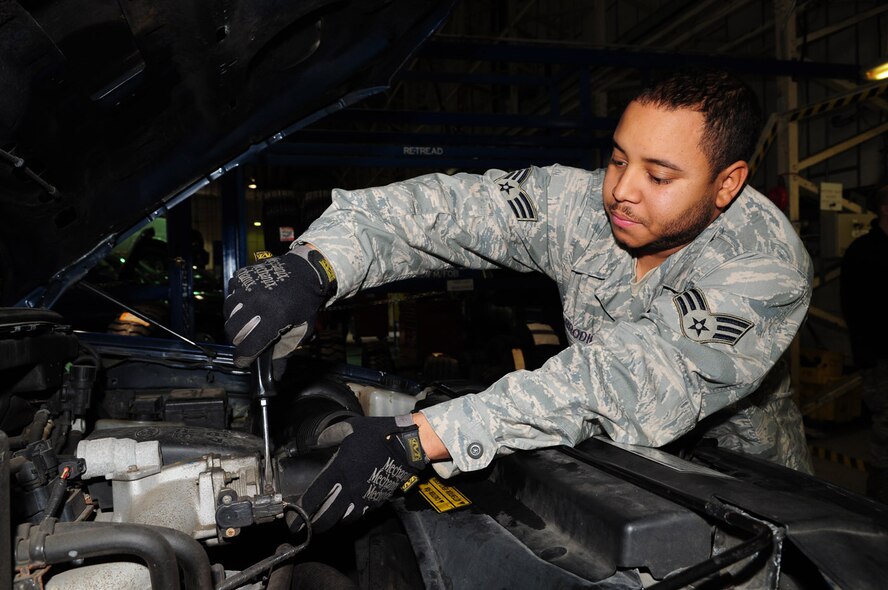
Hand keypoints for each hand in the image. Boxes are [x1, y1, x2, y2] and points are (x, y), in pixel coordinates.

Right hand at [223, 245, 335, 367]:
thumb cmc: (305, 303)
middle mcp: (257, 301)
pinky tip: (248, 303)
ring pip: (228, 312)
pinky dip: (236, 302)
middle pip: (232, 331)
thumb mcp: (301, 330)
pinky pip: (230, 295)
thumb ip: (285, 353)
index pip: (248, 345)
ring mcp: (247, 286)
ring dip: (235, 320)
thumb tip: (275, 375)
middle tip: (248, 340)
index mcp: (274, 317)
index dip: (243, 359)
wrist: (306, 270)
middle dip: (238, 340)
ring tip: (248, 320)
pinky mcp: (242, 276)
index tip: (244, 362)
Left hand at [299, 415, 428, 532]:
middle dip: (315, 525)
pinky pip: (361, 513)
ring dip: (334, 521)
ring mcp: (364, 497)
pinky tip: (349, 512)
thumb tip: (316, 440)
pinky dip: (352, 515)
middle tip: (307, 527)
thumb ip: (330, 435)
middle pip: (327, 516)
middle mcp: (349, 488)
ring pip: (345, 519)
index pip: (315, 497)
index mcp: (339, 471)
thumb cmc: (378, 435)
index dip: (301, 512)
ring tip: (327, 521)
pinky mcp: (377, 500)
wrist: (407, 445)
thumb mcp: (351, 428)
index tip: (293, 520)